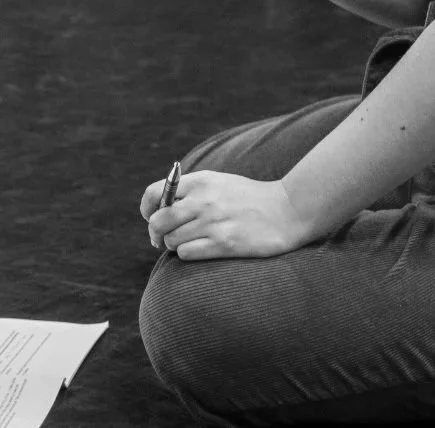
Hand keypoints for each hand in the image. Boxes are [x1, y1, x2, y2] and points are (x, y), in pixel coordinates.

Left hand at [140, 170, 311, 260]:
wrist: (287, 210)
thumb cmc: (249, 198)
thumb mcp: (219, 182)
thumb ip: (191, 190)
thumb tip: (159, 207)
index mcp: (201, 180)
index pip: (155, 193)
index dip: (148, 209)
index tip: (152, 217)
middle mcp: (204, 199)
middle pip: (158, 221)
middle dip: (155, 234)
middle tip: (162, 239)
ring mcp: (213, 222)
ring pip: (171, 241)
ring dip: (175, 245)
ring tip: (191, 242)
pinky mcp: (224, 243)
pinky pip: (187, 254)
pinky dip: (188, 254)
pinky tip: (201, 249)